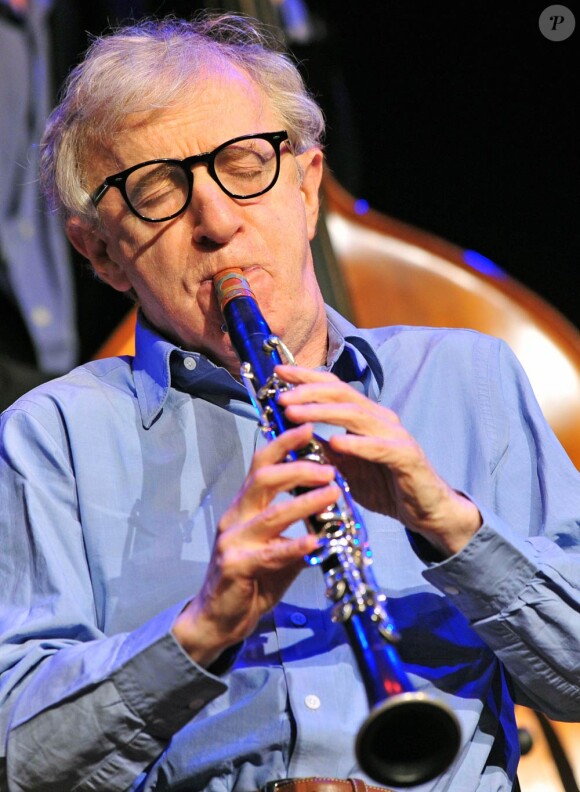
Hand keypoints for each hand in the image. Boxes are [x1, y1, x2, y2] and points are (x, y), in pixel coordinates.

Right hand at [173, 422, 339, 665]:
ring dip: (304, 503)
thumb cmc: (250, 579)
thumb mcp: (277, 547)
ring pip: (270, 514)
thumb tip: (332, 508)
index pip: (261, 464)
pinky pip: (270, 554)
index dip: (283, 444)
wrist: (218, 618)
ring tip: (332, 494)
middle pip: (263, 480)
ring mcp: (233, 542)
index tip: (308, 428)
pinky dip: (294, 545)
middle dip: (297, 468)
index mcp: (244, 505)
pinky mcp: (235, 568)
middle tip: (329, 467)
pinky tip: (316, 542)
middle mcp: (236, 516)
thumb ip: (299, 528)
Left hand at [275, 365, 481, 557]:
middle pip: (341, 395)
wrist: (426, 510)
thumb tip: (289, 436)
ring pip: (355, 415)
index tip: (278, 372)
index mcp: (365, 416)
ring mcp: (395, 435)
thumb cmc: (386, 485)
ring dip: (322, 413)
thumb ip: (322, 450)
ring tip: (295, 414)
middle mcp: (380, 419)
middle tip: (280, 397)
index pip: (333, 388)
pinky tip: (336, 442)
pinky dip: (356, 444)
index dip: (306, 377)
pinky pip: (379, 447)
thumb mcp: (345, 467)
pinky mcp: (406, 457)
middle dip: (308, 392)